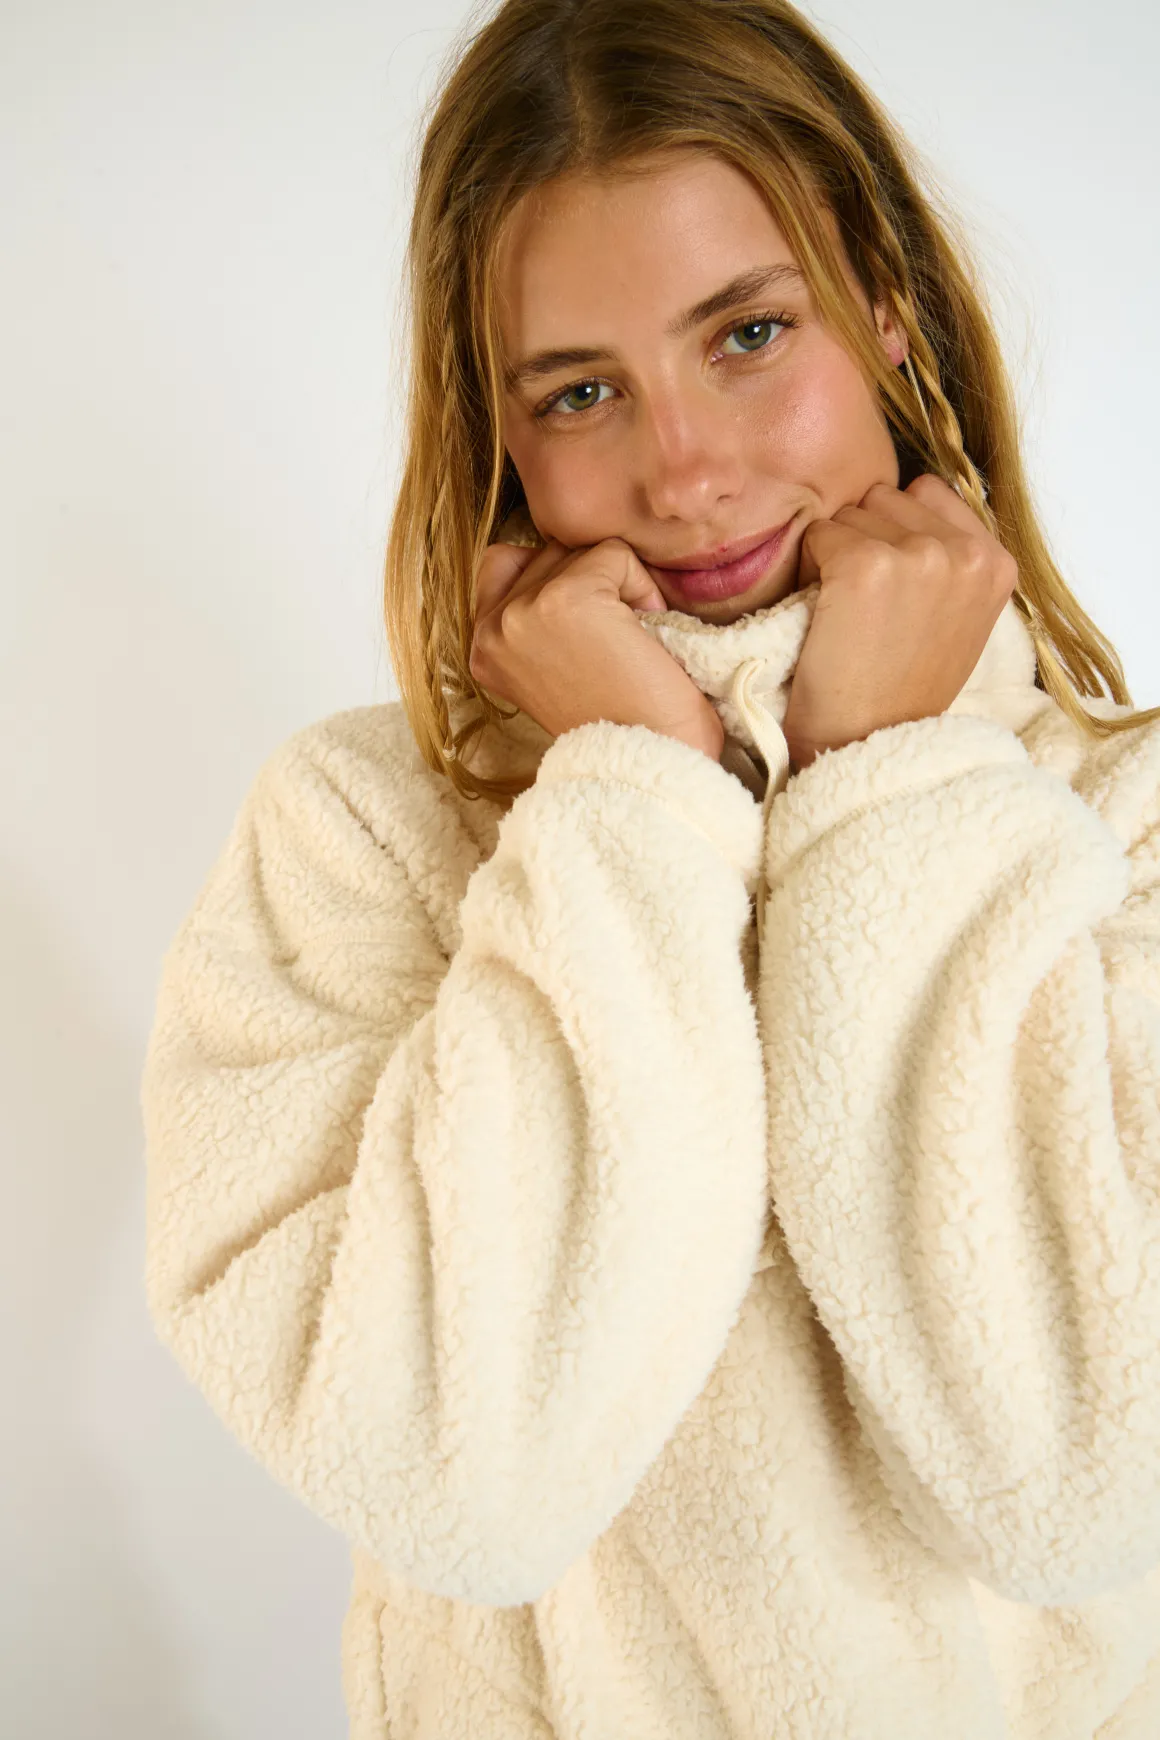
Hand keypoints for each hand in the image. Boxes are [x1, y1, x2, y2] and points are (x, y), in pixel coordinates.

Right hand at [470, 536, 725, 759]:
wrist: (650, 765)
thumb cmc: (620, 721)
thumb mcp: (551, 667)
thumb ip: (534, 615)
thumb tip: (557, 550)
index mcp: (481, 649)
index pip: (505, 562)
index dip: (562, 583)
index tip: (589, 643)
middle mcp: (489, 630)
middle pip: (548, 552)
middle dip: (593, 585)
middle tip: (615, 648)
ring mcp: (521, 613)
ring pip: (582, 551)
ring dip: (620, 587)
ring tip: (629, 645)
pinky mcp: (563, 599)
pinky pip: (615, 555)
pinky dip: (643, 589)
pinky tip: (644, 639)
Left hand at [782, 475, 1017, 771]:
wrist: (865, 744)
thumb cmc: (900, 689)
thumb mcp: (956, 620)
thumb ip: (951, 560)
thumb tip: (915, 501)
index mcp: (997, 562)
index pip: (928, 492)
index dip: (896, 531)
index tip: (893, 585)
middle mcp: (967, 552)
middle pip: (885, 497)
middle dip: (866, 537)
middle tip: (865, 605)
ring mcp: (919, 556)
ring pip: (850, 513)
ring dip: (836, 552)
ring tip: (848, 612)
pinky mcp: (866, 566)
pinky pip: (818, 535)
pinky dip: (809, 569)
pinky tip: (825, 615)